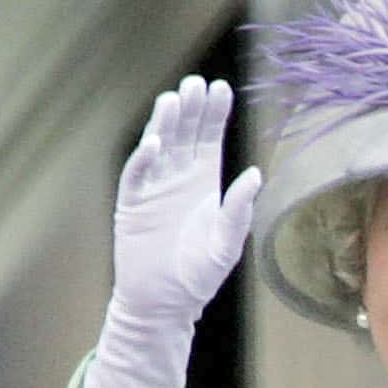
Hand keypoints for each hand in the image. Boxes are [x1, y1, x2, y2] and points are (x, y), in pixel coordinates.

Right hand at [74, 77, 264, 387]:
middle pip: (184, 133)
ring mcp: (153, 188)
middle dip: (190, 108)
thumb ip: (238, 210)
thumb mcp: (226, 245)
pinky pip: (136, 175)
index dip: (215, 113)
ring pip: (159, 145)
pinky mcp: (131, 204)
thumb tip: (255, 173)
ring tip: (176, 99)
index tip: (222, 88)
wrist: (163, 304)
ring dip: (166, 123)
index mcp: (204, 181)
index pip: (210, 137)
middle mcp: (178, 178)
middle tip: (197, 83)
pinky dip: (144, 158)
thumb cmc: (198, 277)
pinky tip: (156, 142)